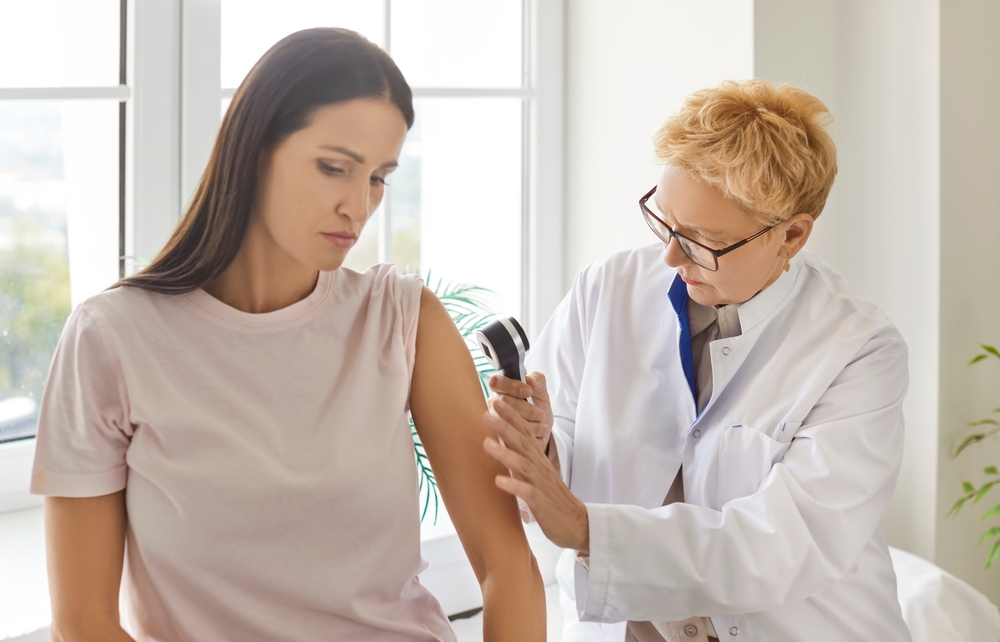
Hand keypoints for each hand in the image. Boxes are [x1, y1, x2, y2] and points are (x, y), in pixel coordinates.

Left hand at [482, 404, 588, 552]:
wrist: (576, 522)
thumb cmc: (552, 497)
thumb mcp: (538, 472)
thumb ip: (523, 456)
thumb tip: (503, 440)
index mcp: (538, 459)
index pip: (525, 432)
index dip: (512, 416)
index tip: (497, 400)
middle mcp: (539, 467)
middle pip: (522, 442)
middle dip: (505, 426)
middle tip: (487, 412)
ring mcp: (541, 484)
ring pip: (523, 464)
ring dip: (504, 453)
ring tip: (486, 443)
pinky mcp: (541, 503)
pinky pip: (527, 492)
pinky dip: (514, 485)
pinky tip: (498, 480)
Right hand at [487, 372, 553, 454]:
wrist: (541, 432)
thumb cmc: (538, 410)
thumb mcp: (542, 394)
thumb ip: (539, 382)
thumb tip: (532, 380)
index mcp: (501, 389)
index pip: (497, 381)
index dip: (512, 386)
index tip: (528, 391)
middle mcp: (494, 404)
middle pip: (502, 402)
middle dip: (525, 408)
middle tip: (539, 414)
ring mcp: (494, 421)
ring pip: (505, 421)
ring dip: (528, 423)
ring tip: (541, 425)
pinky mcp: (499, 439)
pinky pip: (510, 438)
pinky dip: (528, 436)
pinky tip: (538, 436)